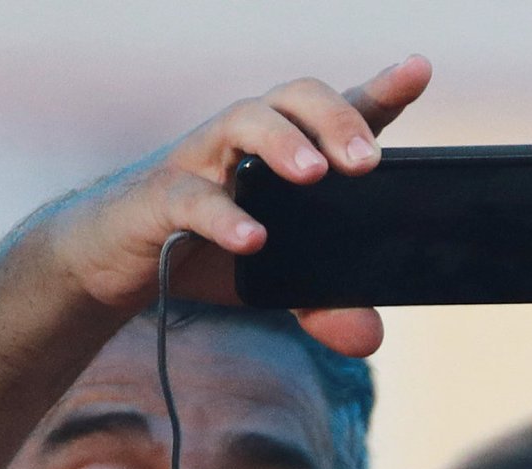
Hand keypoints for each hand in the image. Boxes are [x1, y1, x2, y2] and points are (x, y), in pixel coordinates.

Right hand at [33, 57, 433, 357]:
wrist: (115, 259)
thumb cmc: (207, 248)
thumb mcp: (278, 282)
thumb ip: (326, 306)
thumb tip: (367, 336)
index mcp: (285, 153)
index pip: (338, 110)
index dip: (380, 88)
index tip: (417, 70)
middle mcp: (245, 142)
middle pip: (294, 97)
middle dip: (335, 119)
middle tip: (367, 162)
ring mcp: (200, 161)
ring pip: (242, 121)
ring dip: (283, 142)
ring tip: (315, 175)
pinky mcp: (159, 198)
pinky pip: (190, 197)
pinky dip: (223, 215)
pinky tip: (252, 238)